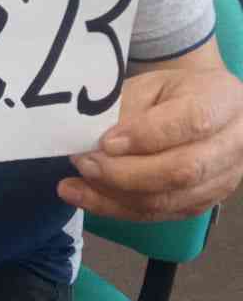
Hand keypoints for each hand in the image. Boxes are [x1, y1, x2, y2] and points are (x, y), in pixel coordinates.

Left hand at [58, 67, 242, 220]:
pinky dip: (116, 209)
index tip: (106, 141)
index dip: (146, 136)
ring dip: (114, 196)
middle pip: (182, 170)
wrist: (204, 111)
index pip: (191, 121)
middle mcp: (233, 144)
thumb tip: (96, 143)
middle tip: (83, 163)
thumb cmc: (174, 94)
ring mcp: (222, 180)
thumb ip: (128, 109)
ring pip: (168, 200)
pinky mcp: (203, 204)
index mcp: (223, 100)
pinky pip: (158, 215)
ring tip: (74, 185)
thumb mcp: (150, 85)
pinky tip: (85, 197)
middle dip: (124, 173)